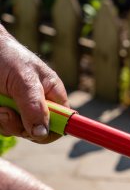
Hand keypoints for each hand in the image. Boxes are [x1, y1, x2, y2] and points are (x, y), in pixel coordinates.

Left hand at [0, 23, 69, 142]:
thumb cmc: (6, 56)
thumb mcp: (24, 80)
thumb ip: (35, 106)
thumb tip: (42, 132)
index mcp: (52, 95)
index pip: (63, 122)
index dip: (54, 130)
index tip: (38, 133)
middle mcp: (37, 105)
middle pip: (37, 132)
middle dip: (21, 126)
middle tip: (7, 112)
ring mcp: (19, 109)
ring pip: (16, 131)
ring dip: (4, 122)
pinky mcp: (3, 111)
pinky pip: (1, 127)